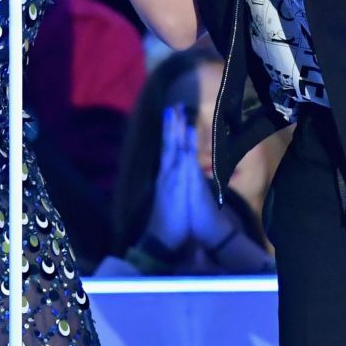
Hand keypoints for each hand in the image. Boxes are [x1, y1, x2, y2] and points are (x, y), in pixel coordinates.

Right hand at [143, 107, 199, 250]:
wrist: (163, 240)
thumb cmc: (172, 222)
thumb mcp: (175, 199)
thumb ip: (177, 185)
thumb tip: (181, 173)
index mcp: (167, 177)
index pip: (170, 150)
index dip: (172, 132)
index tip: (175, 114)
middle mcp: (166, 175)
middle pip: (169, 145)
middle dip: (172, 125)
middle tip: (174, 105)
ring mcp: (169, 181)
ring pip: (172, 151)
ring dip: (174, 133)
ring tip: (176, 114)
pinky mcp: (174, 188)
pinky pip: (179, 167)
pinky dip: (180, 152)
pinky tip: (183, 141)